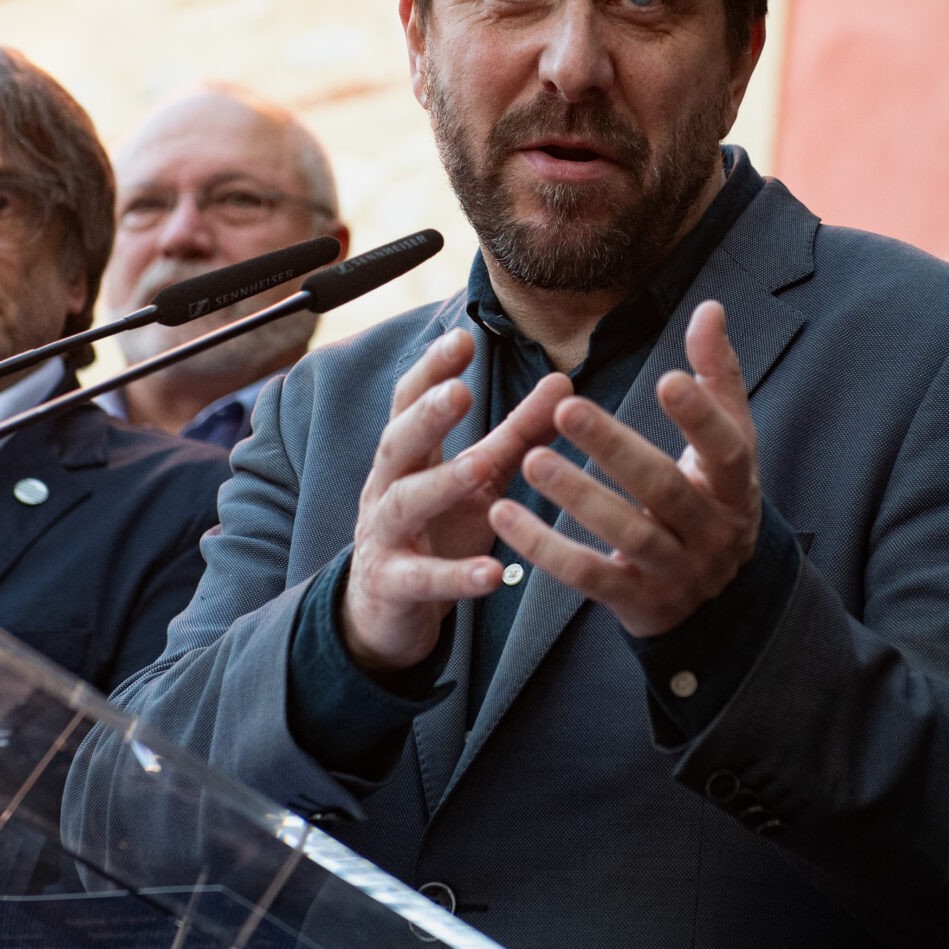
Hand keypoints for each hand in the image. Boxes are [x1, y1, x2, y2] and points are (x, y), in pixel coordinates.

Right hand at [342, 328, 569, 673]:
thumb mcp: (478, 478)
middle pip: (396, 444)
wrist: (385, 609)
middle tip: (457, 393)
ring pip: (404, 504)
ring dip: (439, 484)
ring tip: (477, 467)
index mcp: (408, 455)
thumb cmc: (436, 529)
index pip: (409, 402)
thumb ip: (516, 433)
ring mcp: (385, 536)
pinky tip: (493, 573)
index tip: (462, 339)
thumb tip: (563, 382)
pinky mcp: (394, 586)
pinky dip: (455, 576)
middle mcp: (387, 488)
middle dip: (425, 418)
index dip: (432, 371)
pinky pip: (422, 580)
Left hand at [488, 301, 760, 637]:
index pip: (727, 449)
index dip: (701, 416)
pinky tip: (503, 514)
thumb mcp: (727, 445)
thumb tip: (709, 307)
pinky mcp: (634, 600)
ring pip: (625, 534)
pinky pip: (586, 575)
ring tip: (530, 459)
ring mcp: (674, 570)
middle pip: (664, 490)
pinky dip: (544, 547)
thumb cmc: (713, 499)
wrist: (719, 601)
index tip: (666, 378)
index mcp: (735, 485)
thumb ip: (717, 378)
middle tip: (566, 408)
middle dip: (616, 450)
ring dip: (576, 497)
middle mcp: (711, 531)